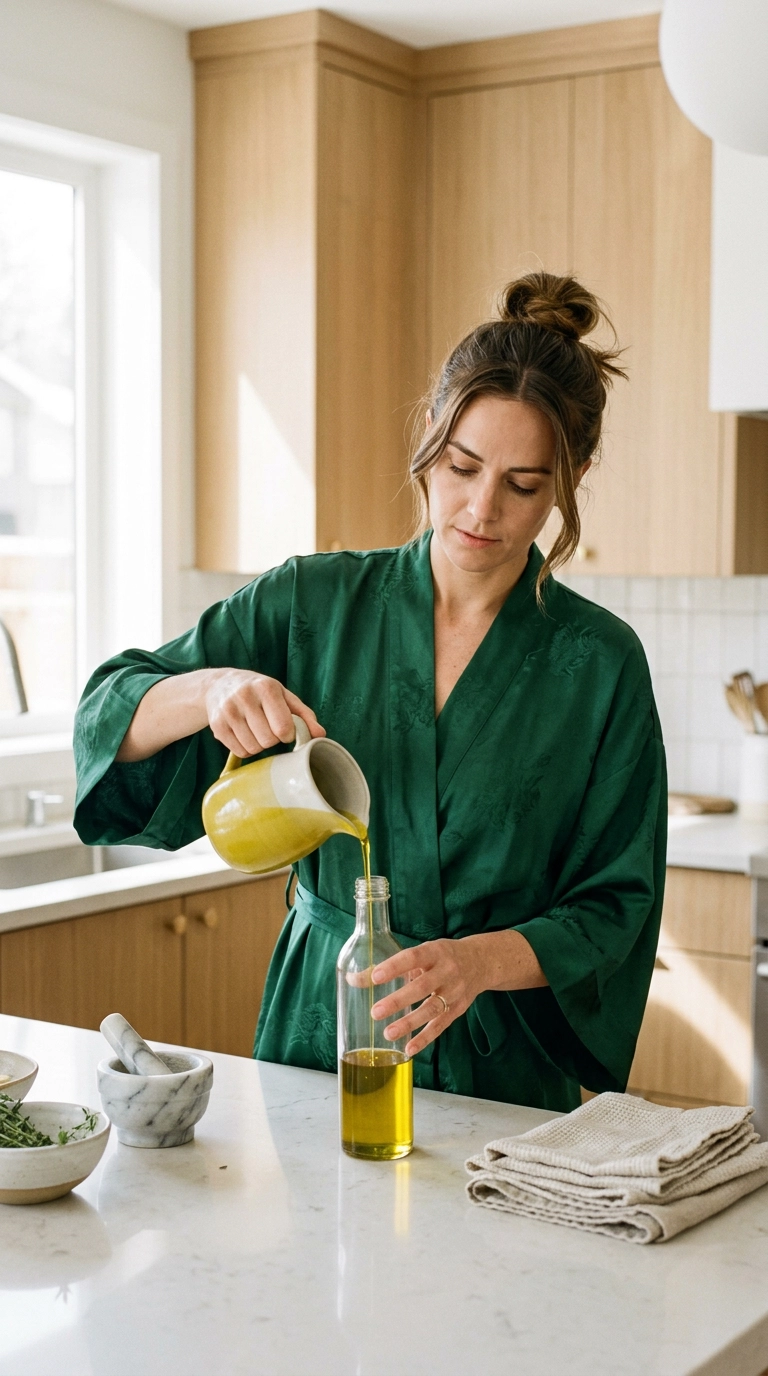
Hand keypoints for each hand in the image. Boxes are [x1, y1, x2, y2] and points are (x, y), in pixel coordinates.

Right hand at [204, 670, 324, 756]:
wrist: (219, 685)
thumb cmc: (259, 692)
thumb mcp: (283, 696)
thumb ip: (304, 715)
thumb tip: (320, 735)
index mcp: (266, 688)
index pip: (283, 727)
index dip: (288, 734)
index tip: (285, 729)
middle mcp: (245, 697)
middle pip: (268, 741)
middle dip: (273, 740)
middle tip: (268, 728)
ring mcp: (228, 712)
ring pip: (253, 748)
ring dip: (259, 745)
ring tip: (255, 730)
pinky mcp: (217, 726)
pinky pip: (240, 751)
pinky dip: (246, 748)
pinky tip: (244, 734)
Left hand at [370, 929, 546, 1056]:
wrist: (481, 962)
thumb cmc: (442, 956)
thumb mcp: (422, 953)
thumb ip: (392, 966)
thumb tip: (354, 979)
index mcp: (435, 952)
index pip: (413, 958)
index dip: (394, 967)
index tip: (375, 977)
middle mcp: (447, 971)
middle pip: (422, 987)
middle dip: (398, 1000)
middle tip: (375, 1012)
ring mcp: (454, 991)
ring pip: (431, 1009)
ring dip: (409, 1023)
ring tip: (388, 1033)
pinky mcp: (457, 1009)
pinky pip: (440, 1026)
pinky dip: (424, 1038)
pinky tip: (408, 1048)